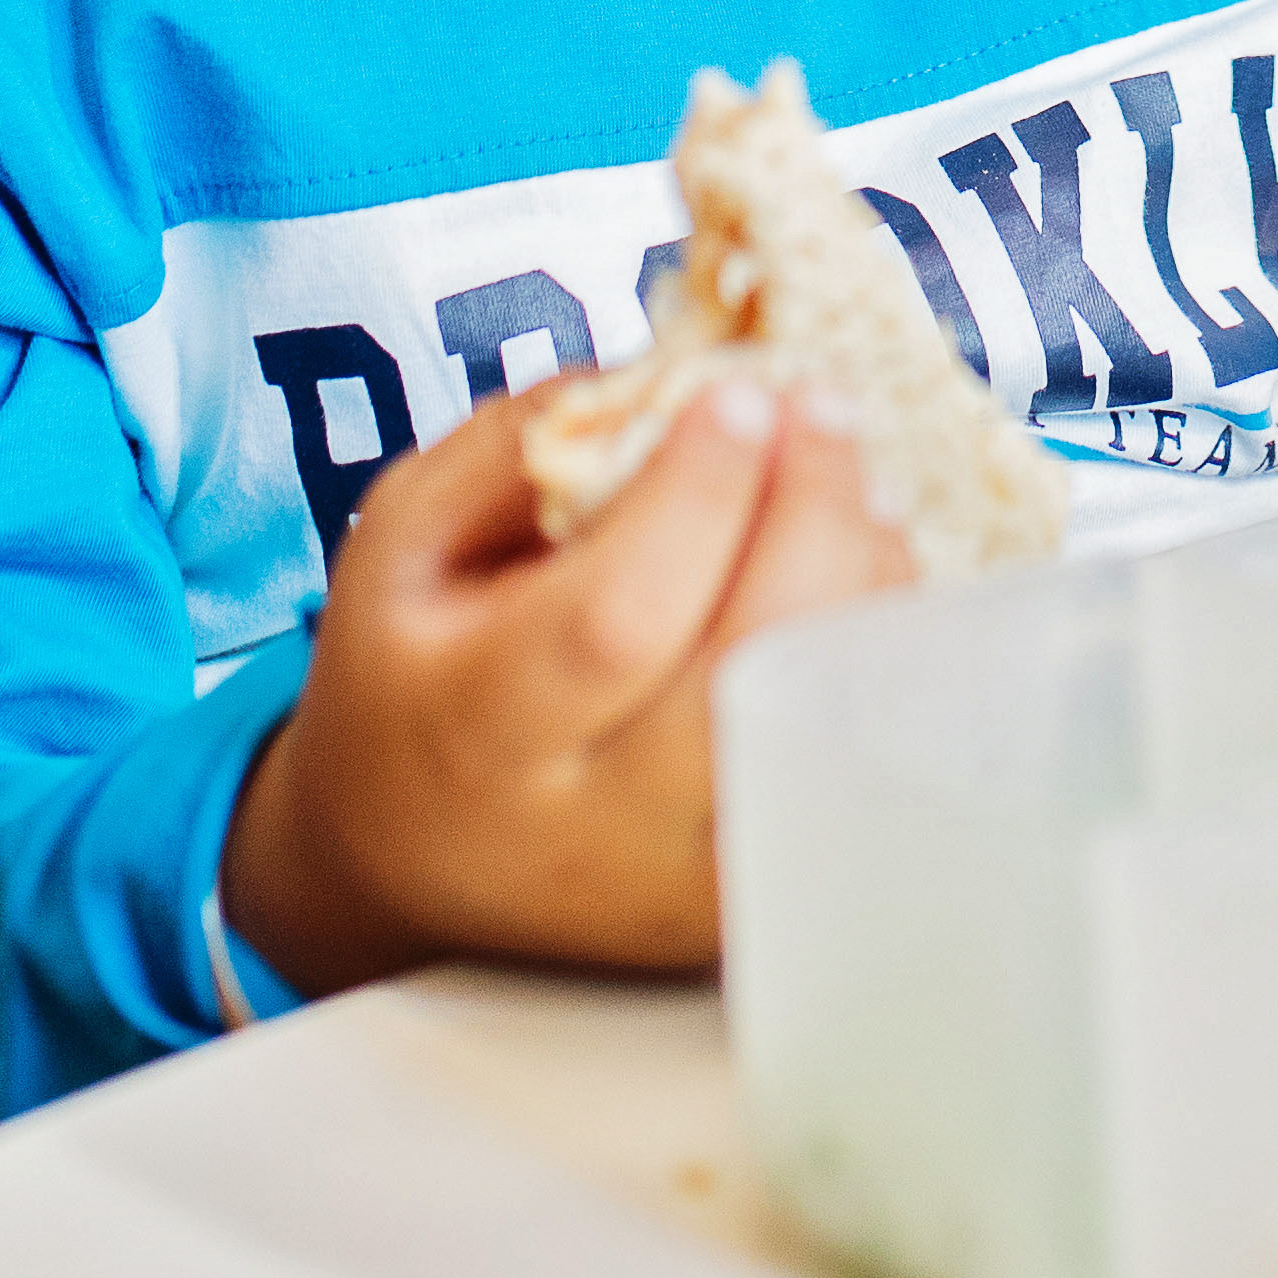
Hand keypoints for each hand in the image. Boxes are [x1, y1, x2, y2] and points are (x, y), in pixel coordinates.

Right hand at [213, 374, 914, 995]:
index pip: (614, 618)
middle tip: (826, 406)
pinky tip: (860, 576)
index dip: (698, 496)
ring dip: (863, 582)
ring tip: (857, 483)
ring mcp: (679, 879)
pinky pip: (846, 764)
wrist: (409, 858)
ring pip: (817, 727)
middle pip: (743, 676)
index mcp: (478, 728)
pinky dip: (872, 656)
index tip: (743, 390)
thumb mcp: (404, 540)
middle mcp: (587, 822)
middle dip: (810, 518)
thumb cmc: (416, 671)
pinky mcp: (745, 899)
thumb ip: (514, 450)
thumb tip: (666, 378)